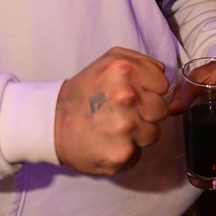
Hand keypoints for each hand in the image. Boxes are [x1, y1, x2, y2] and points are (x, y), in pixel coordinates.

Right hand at [54, 47, 169, 174]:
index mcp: (124, 70)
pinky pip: (139, 153)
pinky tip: (109, 142)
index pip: (163, 84)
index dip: (149, 89)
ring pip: (153, 133)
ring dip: (138, 133)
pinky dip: (126, 150)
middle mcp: (126, 97)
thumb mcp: (109, 60)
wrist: (53, 123)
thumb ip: (140, 61)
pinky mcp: (122, 154)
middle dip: (145, 111)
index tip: (134, 94)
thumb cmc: (84, 91)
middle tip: (122, 112)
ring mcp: (125, 127)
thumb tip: (163, 73)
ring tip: (115, 127)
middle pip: (161, 109)